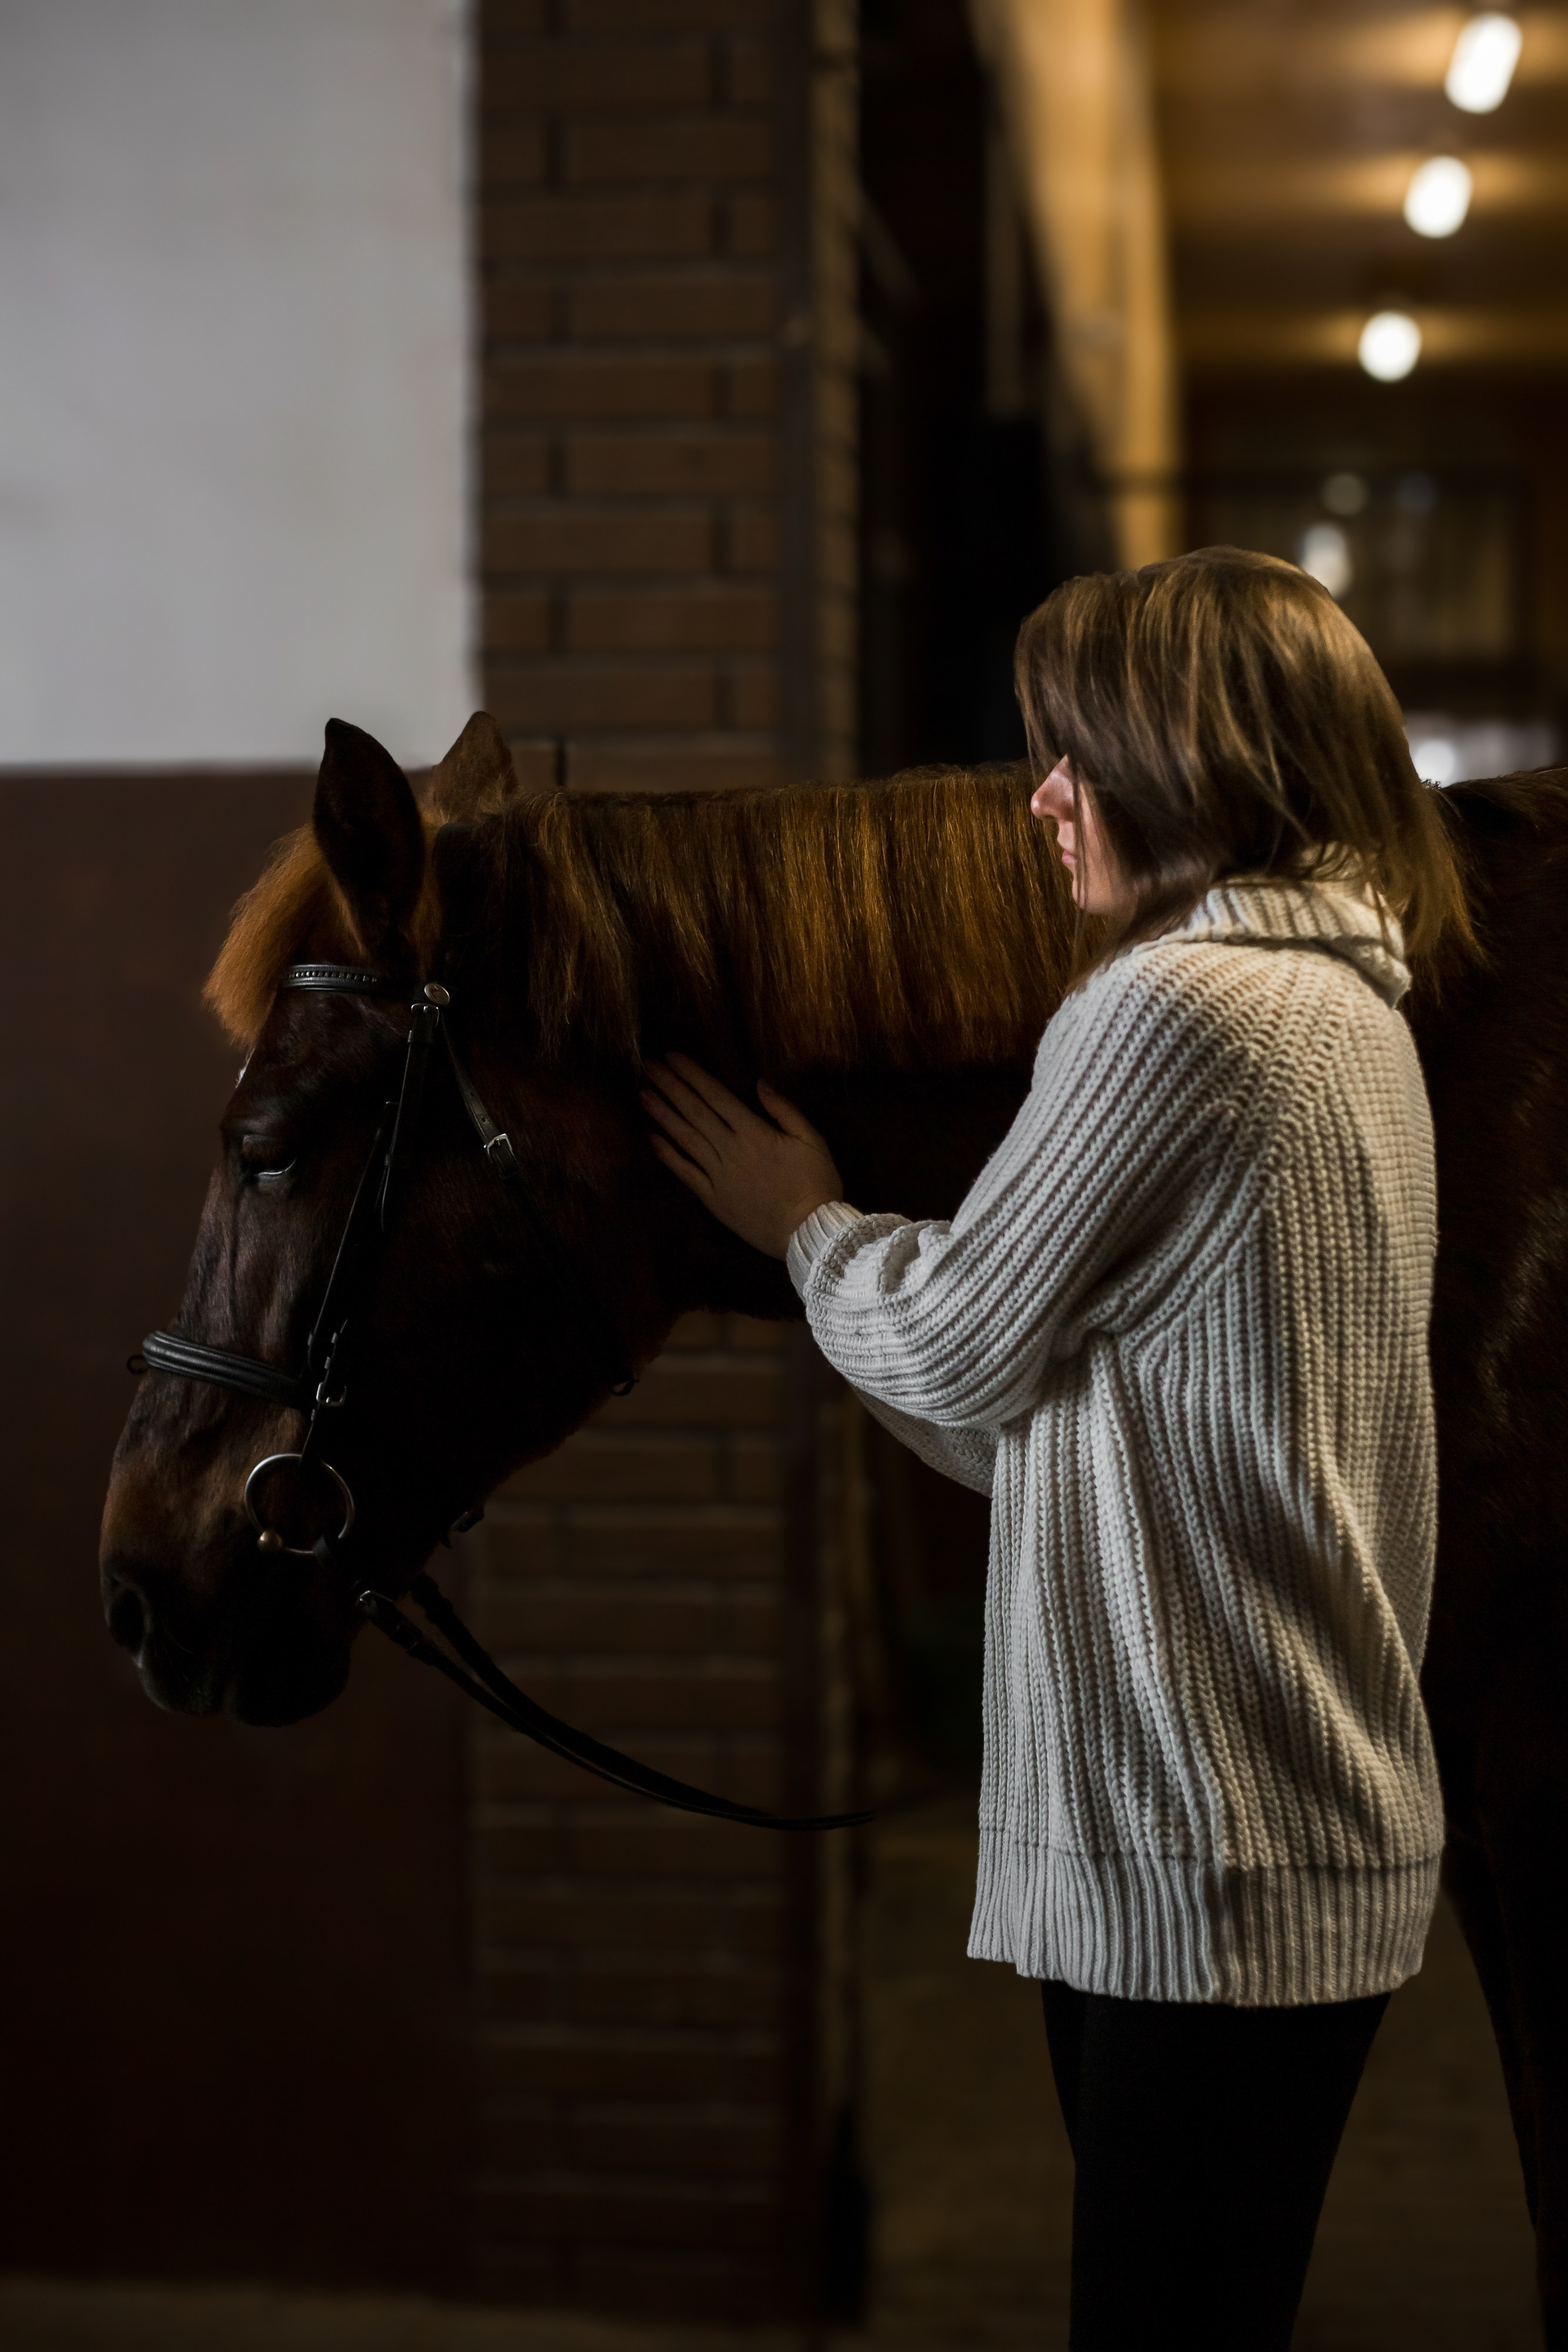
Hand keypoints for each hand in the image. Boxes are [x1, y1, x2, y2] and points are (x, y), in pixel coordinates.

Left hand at [643, 1053, 842, 1258]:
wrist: (809, 1233)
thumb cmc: (816, 1184)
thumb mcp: (811, 1139)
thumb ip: (784, 1109)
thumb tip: (760, 1082)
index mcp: (754, 1132)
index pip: (716, 1095)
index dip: (692, 1074)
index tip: (671, 1057)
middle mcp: (730, 1149)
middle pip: (694, 1111)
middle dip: (670, 1086)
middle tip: (648, 1065)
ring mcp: (718, 1175)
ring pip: (685, 1138)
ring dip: (662, 1114)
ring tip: (643, 1094)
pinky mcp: (713, 1199)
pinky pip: (686, 1174)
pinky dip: (668, 1156)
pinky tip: (652, 1139)